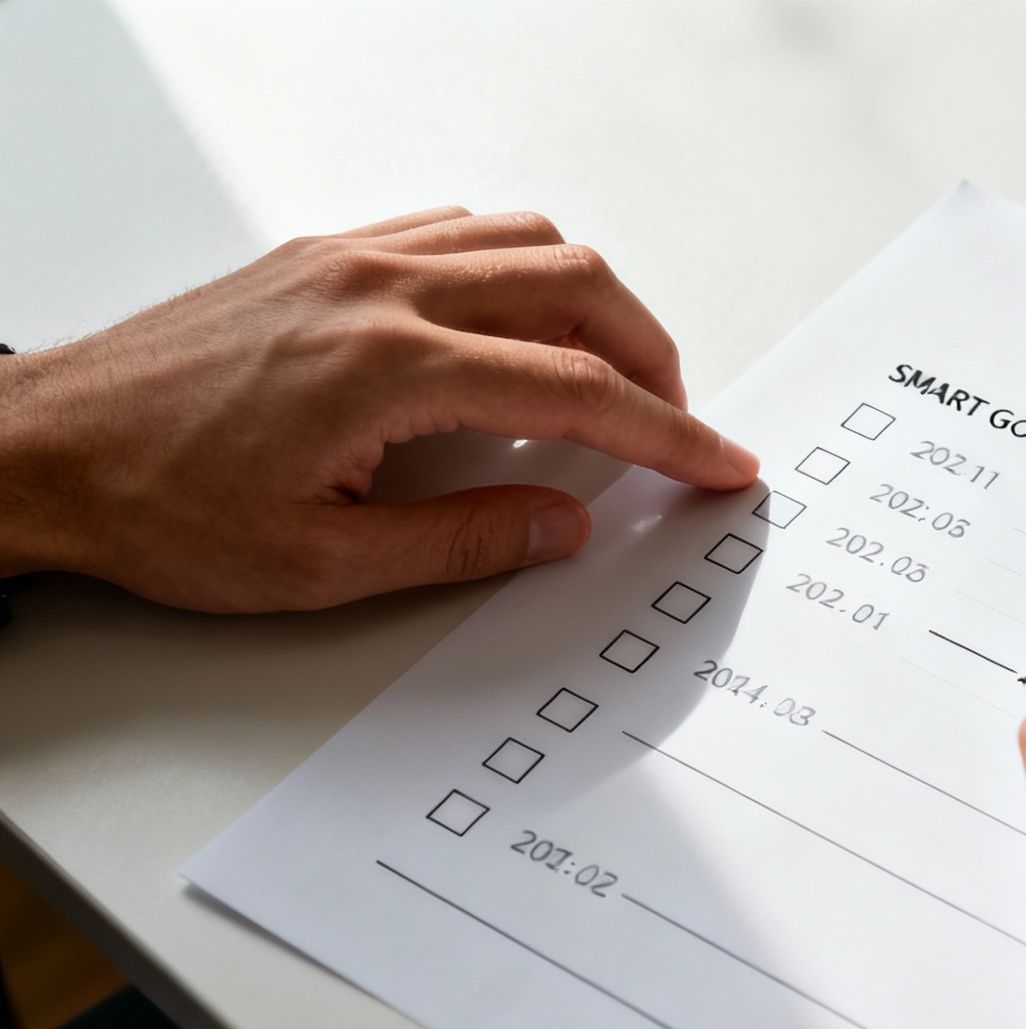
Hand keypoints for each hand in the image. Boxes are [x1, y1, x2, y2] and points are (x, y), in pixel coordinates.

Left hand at [0, 206, 756, 610]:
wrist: (42, 448)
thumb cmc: (158, 507)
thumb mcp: (320, 565)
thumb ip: (464, 542)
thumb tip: (565, 524)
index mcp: (389, 367)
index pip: (577, 388)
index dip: (668, 433)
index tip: (721, 462)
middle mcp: (380, 288)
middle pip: (576, 284)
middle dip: (651, 355)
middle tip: (674, 427)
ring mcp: (351, 257)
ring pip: (525, 238)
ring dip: (592, 300)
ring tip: (610, 375)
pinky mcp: (324, 253)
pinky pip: (459, 229)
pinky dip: (520, 268)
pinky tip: (517, 325)